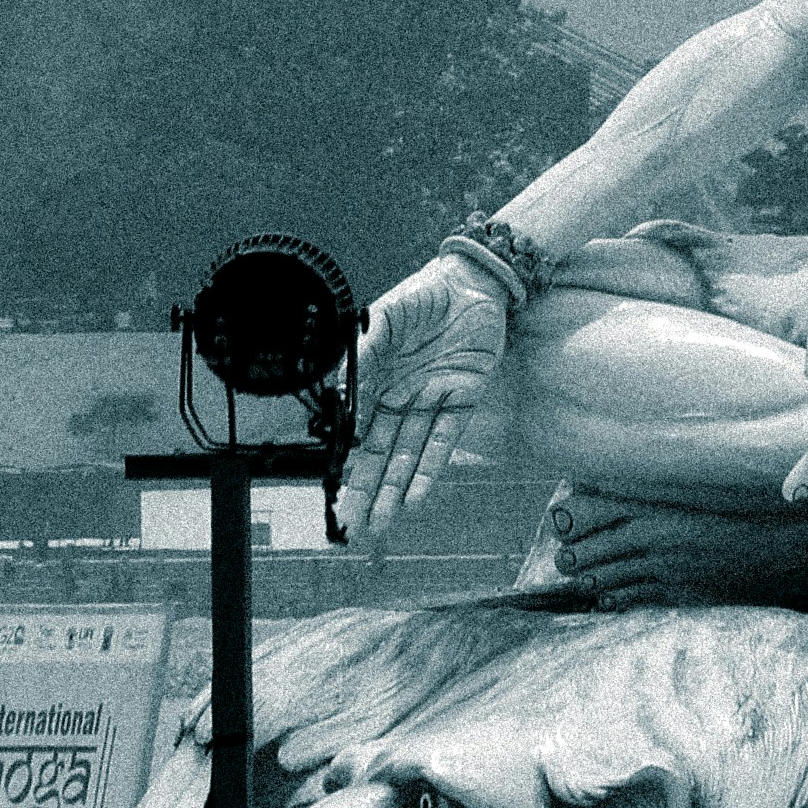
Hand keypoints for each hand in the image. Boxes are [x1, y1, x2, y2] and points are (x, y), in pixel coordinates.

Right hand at [341, 256, 508, 539]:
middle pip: (379, 452)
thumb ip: (367, 354)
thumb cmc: (426, 293)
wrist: (475, 280)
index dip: (346, 461)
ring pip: (407, 454)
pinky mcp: (464, 400)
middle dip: (366, 490)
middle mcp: (401, 395)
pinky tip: (415, 498)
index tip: (333, 491)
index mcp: (377, 377)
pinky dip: (429, 470)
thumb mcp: (388, 317)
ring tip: (380, 524)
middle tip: (352, 526)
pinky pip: (443, 441)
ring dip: (394, 489)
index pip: (357, 428)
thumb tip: (342, 393)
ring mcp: (431, 400)